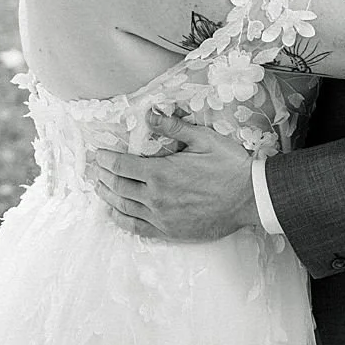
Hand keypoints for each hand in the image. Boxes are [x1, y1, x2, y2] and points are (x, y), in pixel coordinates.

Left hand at [88, 111, 259, 240]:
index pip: (121, 165)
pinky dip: (120, 218)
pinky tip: (115, 211)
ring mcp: (161, 217)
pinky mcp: (169, 231)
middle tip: (94, 168)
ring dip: (107, 195)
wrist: (250, 199)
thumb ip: (173, 126)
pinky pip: (136, 227)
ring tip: (100, 186)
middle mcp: (156, 197)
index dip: (105, 159)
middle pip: (117, 186)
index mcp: (161, 172)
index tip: (98, 153)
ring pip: (123, 207)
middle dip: (102, 175)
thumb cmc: (230, 166)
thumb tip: (150, 114)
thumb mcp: (204, 138)